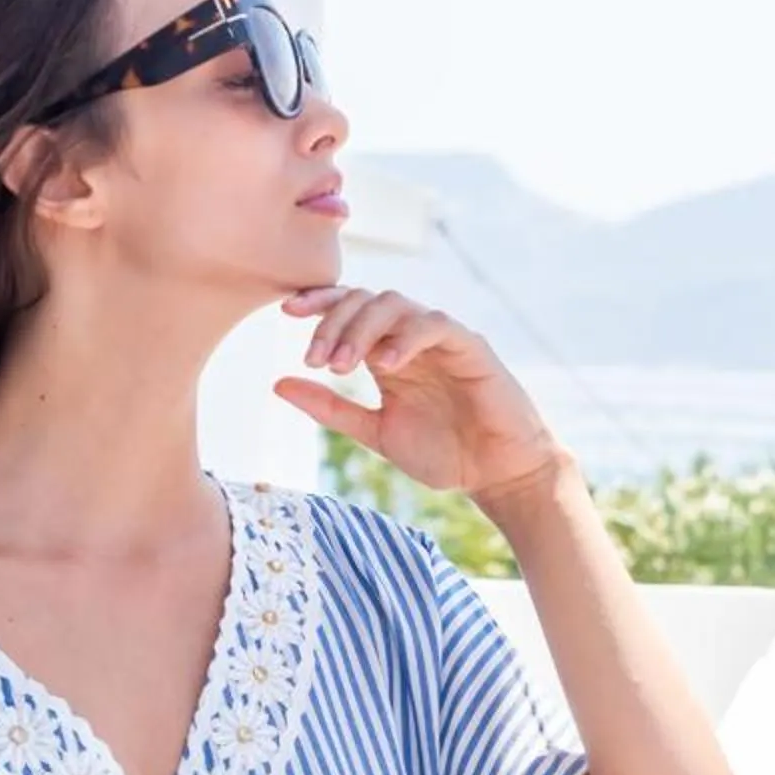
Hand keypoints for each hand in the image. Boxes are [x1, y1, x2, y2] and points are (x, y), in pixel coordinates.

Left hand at [273, 288, 564, 502]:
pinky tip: (383, 365)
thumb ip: (330, 408)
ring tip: (342, 364)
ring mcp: (441, 339)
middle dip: (333, 322)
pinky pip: (434, 324)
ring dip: (361, 328)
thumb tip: (277, 383)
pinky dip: (405, 338)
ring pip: (395, 304)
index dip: (318, 302)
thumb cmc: (444, 454)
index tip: (285, 312)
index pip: (349, 308)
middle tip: (315, 359)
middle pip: (365, 299)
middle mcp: (411, 338)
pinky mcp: (470, 346)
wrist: (496, 474)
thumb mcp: (375, 432)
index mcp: (387, 353)